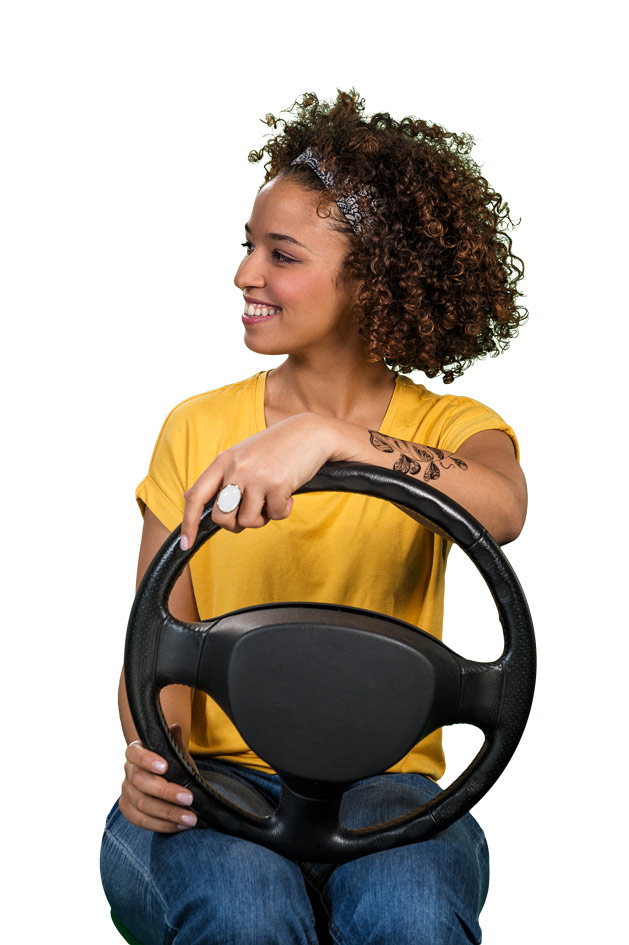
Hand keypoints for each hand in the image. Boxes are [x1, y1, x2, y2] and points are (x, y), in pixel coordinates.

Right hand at [119, 724, 198, 832]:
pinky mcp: (128, 810)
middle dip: (167, 792)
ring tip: (190, 817)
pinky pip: (141, 821)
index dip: (147, 760)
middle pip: (140, 782)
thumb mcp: (178, 754)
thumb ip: (175, 743)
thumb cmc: (173, 766)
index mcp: (136, 753)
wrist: (170, 784)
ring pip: (142, 804)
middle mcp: (128, 771)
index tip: (165, 767)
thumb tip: (175, 728)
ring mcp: (126, 791)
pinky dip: (162, 825)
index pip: (135, 753)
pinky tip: (179, 825)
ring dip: (168, 813)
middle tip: (189, 798)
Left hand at [181, 413, 335, 547]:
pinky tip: (287, 495)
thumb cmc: (275, 447)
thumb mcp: (241, 455)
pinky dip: (282, 511)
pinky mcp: (277, 485)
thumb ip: (219, 476)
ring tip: (271, 500)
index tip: (186, 543)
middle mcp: (236, 469)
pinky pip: (274, 516)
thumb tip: (189, 496)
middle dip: (234, 524)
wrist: (309, 433)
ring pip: (247, 521)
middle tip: (250, 514)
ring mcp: (256, 477)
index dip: (188, 523)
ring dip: (262, 518)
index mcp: (223, 461)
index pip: (196, 496)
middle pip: (221, 517)